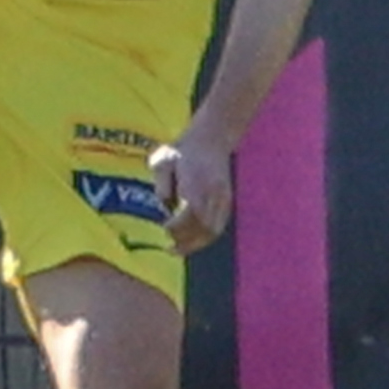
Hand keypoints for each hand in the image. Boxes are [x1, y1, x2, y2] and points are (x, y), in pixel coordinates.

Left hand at [151, 130, 233, 254]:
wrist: (212, 139)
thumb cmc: (181, 151)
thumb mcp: (163, 160)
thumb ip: (162, 181)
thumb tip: (164, 203)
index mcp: (197, 181)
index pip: (191, 211)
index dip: (177, 226)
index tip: (162, 230)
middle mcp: (213, 192)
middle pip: (204, 225)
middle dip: (185, 240)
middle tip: (167, 248)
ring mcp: (223, 198)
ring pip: (213, 229)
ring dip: (195, 244)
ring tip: (177, 250)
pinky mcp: (226, 202)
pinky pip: (218, 226)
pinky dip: (205, 238)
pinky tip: (190, 244)